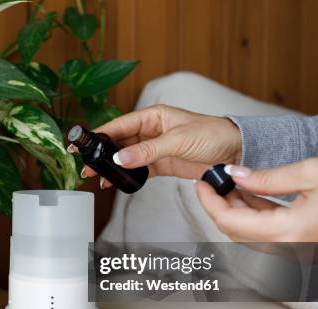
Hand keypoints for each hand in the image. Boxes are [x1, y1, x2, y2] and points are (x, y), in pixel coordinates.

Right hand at [74, 105, 241, 187]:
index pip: (120, 125)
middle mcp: (152, 131)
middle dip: (102, 154)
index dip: (100, 134)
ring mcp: (156, 148)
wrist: (236, 152)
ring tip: (98, 177)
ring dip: (112, 167)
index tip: (81, 142)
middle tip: (86, 165)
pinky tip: (116, 181)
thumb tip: (120, 158)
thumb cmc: (213, 135)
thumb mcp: (179, 140)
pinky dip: (127, 176)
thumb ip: (148, 150)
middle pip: (119, 142)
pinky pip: (138, 170)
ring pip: (126, 157)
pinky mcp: (162, 164)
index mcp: (154, 116)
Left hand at [196, 158, 317, 241]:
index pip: (230, 222)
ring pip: (250, 235)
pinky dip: (254, 215)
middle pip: (236, 232)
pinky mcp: (304, 244)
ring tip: (231, 182)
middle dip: (219, 205)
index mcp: (289, 232)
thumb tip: (235, 175)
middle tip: (213, 180)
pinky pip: (268, 234)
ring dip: (236, 210)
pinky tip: (252, 193)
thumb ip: (266, 178)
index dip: (209, 202)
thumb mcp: (311, 172)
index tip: (201, 183)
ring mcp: (298, 249)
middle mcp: (292, 248)